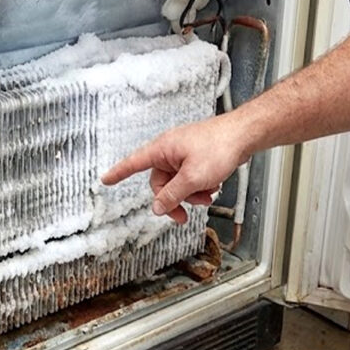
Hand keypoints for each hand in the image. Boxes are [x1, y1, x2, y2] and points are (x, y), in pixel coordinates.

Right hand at [101, 113, 249, 223]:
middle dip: (174, 199)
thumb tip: (157, 207)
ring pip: (178, 183)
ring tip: (206, 195)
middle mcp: (170, 150)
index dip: (118, 173)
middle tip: (183, 215)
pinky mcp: (197, 157)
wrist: (244, 135)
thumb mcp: (192, 178)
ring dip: (191, 194)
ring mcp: (184, 154)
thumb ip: (172, 195)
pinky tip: (212, 186)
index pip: (133, 163)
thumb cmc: (219, 146)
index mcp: (162, 149)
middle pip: (160, 183)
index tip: (106, 180)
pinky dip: (200, 186)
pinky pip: (190, 178)